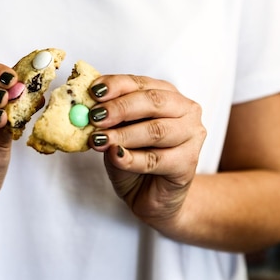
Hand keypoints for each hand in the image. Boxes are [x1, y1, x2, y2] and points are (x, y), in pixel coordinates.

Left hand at [88, 75, 205, 231]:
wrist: (152, 196)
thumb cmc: (136, 159)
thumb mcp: (117, 133)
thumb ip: (108, 120)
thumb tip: (88, 110)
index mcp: (167, 94)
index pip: (140, 83)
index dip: (116, 85)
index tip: (93, 92)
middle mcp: (185, 110)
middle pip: (153, 102)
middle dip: (120, 108)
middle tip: (95, 116)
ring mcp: (192, 136)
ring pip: (156, 130)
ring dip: (124, 135)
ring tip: (100, 140)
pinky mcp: (188, 163)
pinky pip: (156, 159)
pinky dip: (132, 159)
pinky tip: (116, 157)